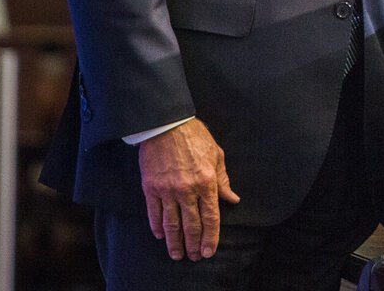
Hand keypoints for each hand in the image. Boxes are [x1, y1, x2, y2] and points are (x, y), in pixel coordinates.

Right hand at [137, 118, 239, 260]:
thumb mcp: (216, 155)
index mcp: (207, 181)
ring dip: (175, 242)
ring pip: (171, 224)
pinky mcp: (150, 188)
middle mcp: (187, 189)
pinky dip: (157, 226)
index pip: (211, 217)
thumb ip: (223, 180)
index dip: (211, 237)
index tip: (210, 251)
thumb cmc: (195, 137)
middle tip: (195, 257)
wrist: (167, 125)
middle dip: (194, 244)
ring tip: (177, 254)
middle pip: (191, 225)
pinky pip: (154, 213)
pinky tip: (161, 236)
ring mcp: (167, 190)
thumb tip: (232, 199)